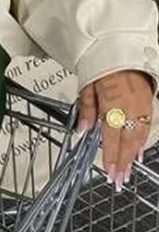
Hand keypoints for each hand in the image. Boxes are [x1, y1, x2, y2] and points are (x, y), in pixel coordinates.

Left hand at [76, 69, 154, 187]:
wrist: (121, 51)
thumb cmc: (101, 68)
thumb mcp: (86, 88)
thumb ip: (86, 111)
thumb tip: (82, 132)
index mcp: (113, 106)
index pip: (112, 138)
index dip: (111, 157)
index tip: (110, 172)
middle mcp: (130, 108)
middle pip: (128, 142)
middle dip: (123, 163)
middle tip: (120, 179)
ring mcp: (142, 106)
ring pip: (139, 136)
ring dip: (133, 156)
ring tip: (128, 171)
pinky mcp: (149, 102)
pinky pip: (146, 126)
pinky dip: (142, 141)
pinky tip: (138, 152)